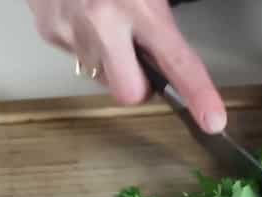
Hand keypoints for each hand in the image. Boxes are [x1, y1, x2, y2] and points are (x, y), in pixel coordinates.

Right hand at [26, 0, 226, 132]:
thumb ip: (157, 11)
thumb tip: (168, 45)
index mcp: (138, 5)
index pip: (176, 60)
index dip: (199, 93)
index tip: (213, 120)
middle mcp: (103, 22)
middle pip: (129, 93)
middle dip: (138, 85)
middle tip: (141, 61)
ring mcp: (71, 31)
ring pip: (100, 76)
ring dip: (110, 61)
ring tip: (106, 22)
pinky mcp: (48, 31)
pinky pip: (75, 55)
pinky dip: (85, 43)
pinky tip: (83, 14)